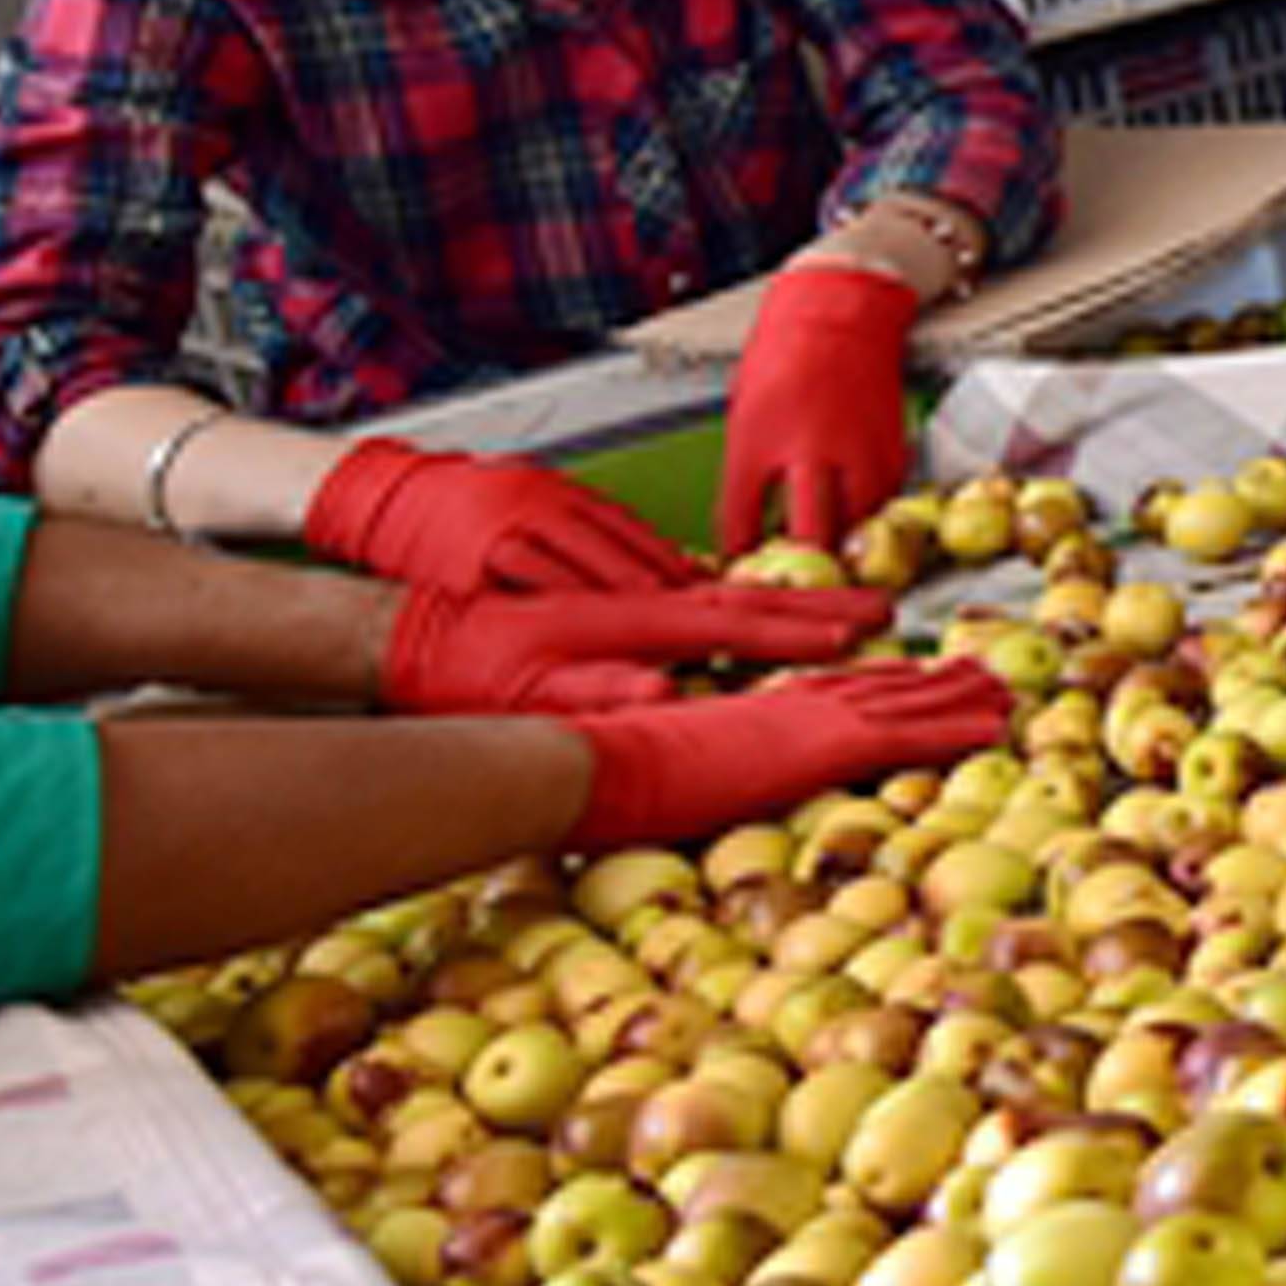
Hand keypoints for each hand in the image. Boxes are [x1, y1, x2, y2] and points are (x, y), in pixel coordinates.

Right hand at [302, 439, 697, 598]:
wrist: (387, 493)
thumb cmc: (458, 506)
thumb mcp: (521, 500)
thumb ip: (569, 527)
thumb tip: (628, 557)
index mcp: (555, 490)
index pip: (624, 523)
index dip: (666, 553)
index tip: (703, 581)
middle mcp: (540, 501)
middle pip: (612, 540)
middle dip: (658, 573)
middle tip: (700, 602)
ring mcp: (509, 522)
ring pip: (577, 556)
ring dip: (620, 585)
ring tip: (659, 612)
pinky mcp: (476, 550)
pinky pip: (527, 574)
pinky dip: (561, 595)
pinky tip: (589, 617)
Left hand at [387, 576, 889, 716]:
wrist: (405, 630)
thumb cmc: (461, 669)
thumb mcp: (527, 692)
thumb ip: (600, 690)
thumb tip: (666, 693)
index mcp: (631, 620)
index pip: (737, 622)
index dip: (806, 628)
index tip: (864, 631)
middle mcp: (637, 598)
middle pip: (745, 598)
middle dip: (818, 606)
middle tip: (881, 609)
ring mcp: (623, 593)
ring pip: (720, 593)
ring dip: (784, 602)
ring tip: (833, 610)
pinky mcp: (606, 600)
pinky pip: (687, 593)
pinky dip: (732, 600)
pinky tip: (742, 607)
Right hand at [563, 661, 1020, 853]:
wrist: (596, 764)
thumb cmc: (608, 781)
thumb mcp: (664, 780)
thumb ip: (695, 784)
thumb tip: (690, 806)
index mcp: (758, 714)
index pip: (834, 692)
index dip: (881, 683)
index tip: (915, 677)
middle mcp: (792, 706)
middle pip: (882, 687)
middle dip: (937, 682)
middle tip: (987, 675)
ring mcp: (810, 720)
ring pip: (908, 701)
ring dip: (962, 697)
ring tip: (1008, 693)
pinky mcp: (821, 744)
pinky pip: (907, 734)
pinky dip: (957, 728)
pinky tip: (995, 729)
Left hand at [719, 259, 921, 557]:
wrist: (839, 310)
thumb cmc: (781, 356)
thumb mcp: (745, 415)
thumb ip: (746, 471)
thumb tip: (744, 526)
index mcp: (759, 441)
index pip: (741, 521)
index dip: (738, 556)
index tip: (740, 570)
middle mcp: (809, 450)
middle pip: (807, 534)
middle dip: (799, 566)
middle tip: (792, 580)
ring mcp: (855, 449)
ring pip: (853, 523)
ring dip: (838, 542)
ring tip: (826, 551)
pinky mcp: (890, 446)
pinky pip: (880, 498)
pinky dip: (866, 513)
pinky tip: (852, 514)